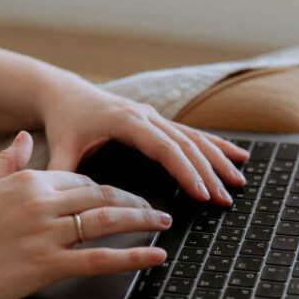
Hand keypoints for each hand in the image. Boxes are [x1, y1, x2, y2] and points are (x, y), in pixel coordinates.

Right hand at [0, 132, 172, 298]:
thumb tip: (21, 136)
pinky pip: (100, 258)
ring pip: (108, 221)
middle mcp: (43, 203)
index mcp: (29, 180)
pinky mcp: (47, 265)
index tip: (121, 197)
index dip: (105, 190)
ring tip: (164, 223)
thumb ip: (4, 158)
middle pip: (102, 196)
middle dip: (135, 202)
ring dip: (143, 221)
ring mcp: (47, 234)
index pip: (81, 180)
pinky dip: (133, 256)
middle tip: (157, 208)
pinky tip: (155, 256)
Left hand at [39, 78, 248, 205]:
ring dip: (219, 160)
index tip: (202, 192)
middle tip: (225, 198)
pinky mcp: (161, 122)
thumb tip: (62, 203)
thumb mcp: (60, 147)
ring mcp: (156, 117)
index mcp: (125, 120)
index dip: (186, 170)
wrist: (67, 94)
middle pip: (186, 144)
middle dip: (209, 172)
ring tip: (239, 182)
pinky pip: (194, 134)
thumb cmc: (65, 121)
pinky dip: (217, 146)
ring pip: (195, 138)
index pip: (163, 148)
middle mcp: (146, 116)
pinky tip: (238, 155)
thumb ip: (62, 173)